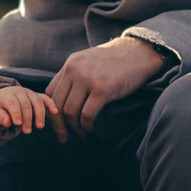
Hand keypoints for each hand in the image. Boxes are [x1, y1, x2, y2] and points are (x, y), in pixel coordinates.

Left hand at [0, 84, 52, 134]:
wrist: (4, 94)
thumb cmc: (0, 105)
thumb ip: (0, 117)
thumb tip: (8, 122)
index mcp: (8, 95)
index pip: (13, 103)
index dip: (16, 113)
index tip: (18, 123)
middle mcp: (20, 92)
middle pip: (26, 104)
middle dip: (27, 118)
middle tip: (27, 131)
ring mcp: (30, 93)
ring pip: (37, 101)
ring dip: (40, 114)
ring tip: (39, 126)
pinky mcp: (37, 96)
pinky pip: (45, 98)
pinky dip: (51, 104)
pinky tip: (55, 111)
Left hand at [44, 36, 166, 136]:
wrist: (140, 53)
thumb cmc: (117, 61)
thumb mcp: (90, 61)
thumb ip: (76, 75)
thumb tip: (65, 99)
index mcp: (71, 63)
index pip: (50, 92)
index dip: (51, 111)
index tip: (57, 123)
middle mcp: (75, 69)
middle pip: (57, 104)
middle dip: (58, 125)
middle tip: (63, 136)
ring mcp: (88, 79)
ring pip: (70, 111)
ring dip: (74, 127)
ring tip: (81, 133)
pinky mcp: (102, 89)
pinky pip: (86, 114)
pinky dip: (86, 125)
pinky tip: (89, 128)